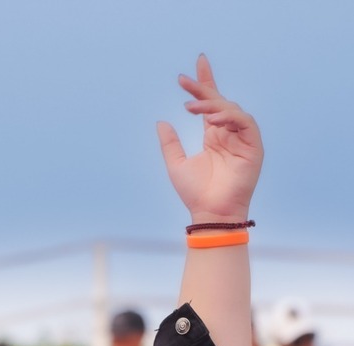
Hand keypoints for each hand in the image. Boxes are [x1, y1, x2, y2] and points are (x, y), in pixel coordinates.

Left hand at [157, 54, 262, 222]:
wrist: (210, 212)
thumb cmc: (195, 193)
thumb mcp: (176, 164)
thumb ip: (170, 143)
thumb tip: (161, 122)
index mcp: (214, 136)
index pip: (210, 104)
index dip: (204, 84)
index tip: (195, 66)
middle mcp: (229, 134)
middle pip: (219, 102)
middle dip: (203, 88)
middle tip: (184, 81)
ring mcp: (242, 138)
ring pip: (230, 109)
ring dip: (211, 105)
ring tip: (192, 108)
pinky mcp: (253, 145)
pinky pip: (244, 122)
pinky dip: (229, 117)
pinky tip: (213, 121)